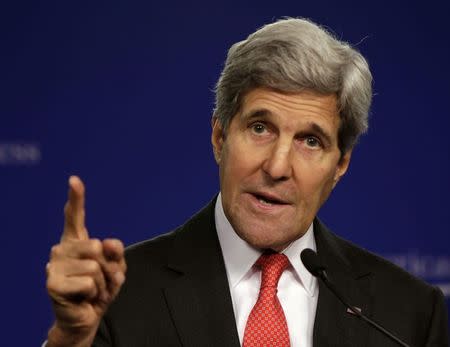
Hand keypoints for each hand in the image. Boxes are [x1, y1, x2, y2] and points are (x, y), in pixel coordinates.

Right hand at [46, 176, 126, 346]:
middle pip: (97, 246)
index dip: (76, 198)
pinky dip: (94, 293)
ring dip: (102, 283)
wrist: (88, 316)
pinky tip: (84, 298)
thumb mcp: (116, 268)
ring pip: (94, 267)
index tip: (74, 180)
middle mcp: (63, 249)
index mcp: (77, 242)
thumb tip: (107, 243)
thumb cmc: (101, 289)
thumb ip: (116, 253)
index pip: (75, 217)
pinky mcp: (53, 284)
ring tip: (94, 290)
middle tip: (101, 279)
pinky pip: (88, 283)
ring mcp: (55, 266)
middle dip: (108, 267)